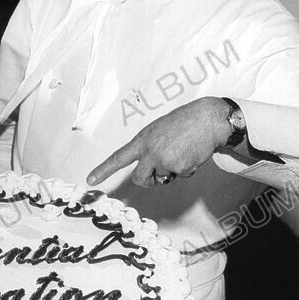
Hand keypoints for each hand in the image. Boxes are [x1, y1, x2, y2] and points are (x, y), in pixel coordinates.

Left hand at [87, 97, 232, 187]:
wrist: (208, 119)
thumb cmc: (184, 122)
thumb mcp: (158, 130)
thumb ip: (148, 148)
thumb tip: (148, 169)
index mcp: (143, 140)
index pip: (118, 157)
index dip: (103, 170)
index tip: (90, 180)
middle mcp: (150, 151)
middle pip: (139, 179)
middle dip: (148, 180)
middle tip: (159, 172)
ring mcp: (165, 160)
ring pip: (163, 178)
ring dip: (172, 170)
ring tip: (182, 150)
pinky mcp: (180, 168)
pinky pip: (180, 176)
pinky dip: (187, 168)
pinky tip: (192, 153)